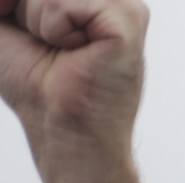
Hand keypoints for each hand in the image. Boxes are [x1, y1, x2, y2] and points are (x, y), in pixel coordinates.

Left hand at [0, 0, 149, 182]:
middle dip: (23, 9)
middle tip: (47, 43)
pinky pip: (63, 4)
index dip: (14, 4)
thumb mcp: (2, 20)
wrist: (59, 125)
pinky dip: (55, 30)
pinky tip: (77, 51)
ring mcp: (124, 3)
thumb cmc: (36, 83)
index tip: (22, 27)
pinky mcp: (128, 18)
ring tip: (62, 49)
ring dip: (37, 21)